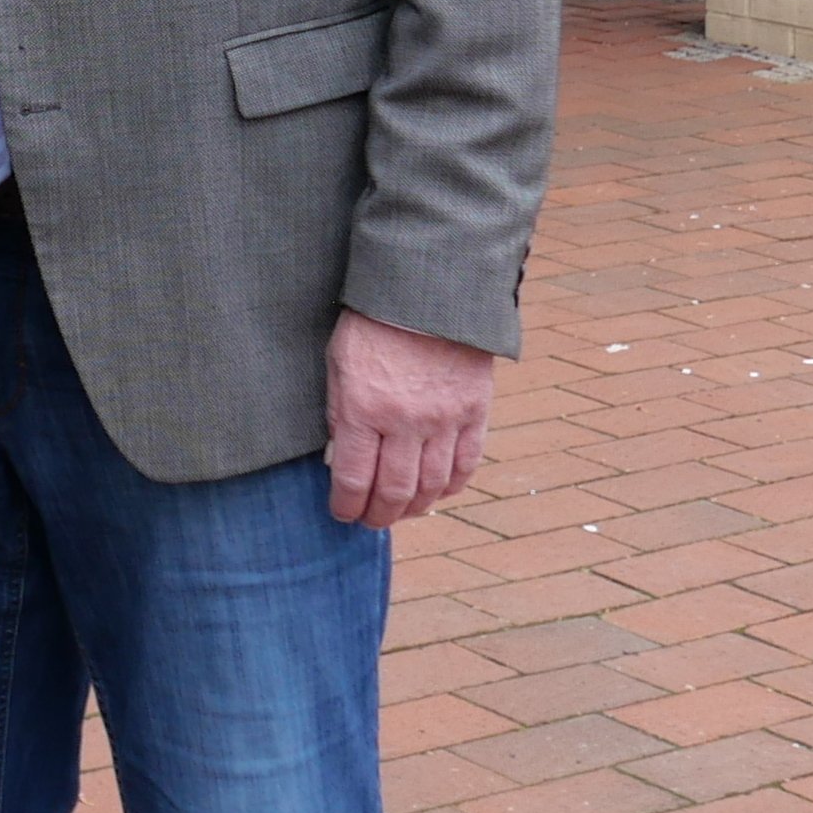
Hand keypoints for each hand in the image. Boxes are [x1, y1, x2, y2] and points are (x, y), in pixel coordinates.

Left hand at [324, 309, 498, 527]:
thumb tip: (340, 458)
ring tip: (401, 512)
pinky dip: (452, 486)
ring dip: (414, 507)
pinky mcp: (474, 411)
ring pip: (431, 485)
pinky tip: (438, 492)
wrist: (427, 291)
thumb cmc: (372, 324)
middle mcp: (404, 421)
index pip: (353, 479)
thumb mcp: (338, 364)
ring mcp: (444, 419)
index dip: (346, 505)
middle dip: (379, 515)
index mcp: (362, 409)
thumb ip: (339, 412)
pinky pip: (466, 464)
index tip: (342, 514)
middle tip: (370, 521)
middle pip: (393, 491)